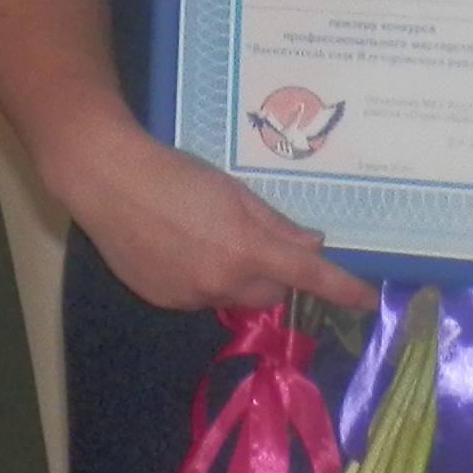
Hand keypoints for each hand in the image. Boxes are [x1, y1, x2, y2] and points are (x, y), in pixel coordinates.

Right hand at [38, 117, 374, 315]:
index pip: (309, 276)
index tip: (368, 300)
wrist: (104, 178)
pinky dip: (198, 279)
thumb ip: (274, 222)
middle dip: (270, 273)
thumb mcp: (232, 190)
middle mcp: (222, 281)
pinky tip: (172, 249)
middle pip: (270, 293)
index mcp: (246, 249)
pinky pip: (198, 297)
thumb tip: (311, 244)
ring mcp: (190, 295)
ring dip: (231, 276)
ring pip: (232, 296)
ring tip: (197, 237)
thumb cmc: (172, 172)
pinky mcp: (162, 299)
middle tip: (248, 239)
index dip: (342, 288)